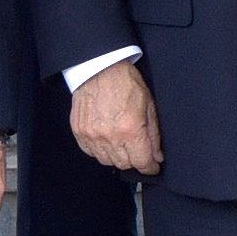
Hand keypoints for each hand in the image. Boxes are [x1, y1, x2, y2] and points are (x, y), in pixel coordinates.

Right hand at [69, 61, 161, 175]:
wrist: (100, 68)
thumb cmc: (125, 82)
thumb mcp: (148, 105)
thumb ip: (153, 134)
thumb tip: (156, 156)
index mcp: (130, 129)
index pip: (142, 162)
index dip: (150, 167)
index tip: (152, 166)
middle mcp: (110, 135)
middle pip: (124, 164)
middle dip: (134, 160)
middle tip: (137, 149)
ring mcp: (92, 134)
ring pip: (107, 161)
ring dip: (117, 156)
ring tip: (121, 141)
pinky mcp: (79, 131)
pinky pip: (91, 152)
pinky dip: (100, 150)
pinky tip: (107, 138)